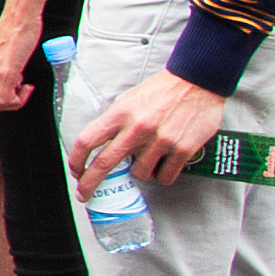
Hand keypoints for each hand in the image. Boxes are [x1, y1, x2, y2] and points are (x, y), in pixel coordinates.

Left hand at [0, 14, 43, 112]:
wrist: (20, 15)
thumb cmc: (16, 28)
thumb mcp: (1, 49)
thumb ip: (0, 63)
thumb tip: (12, 77)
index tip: (12, 86)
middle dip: (6, 103)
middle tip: (20, 91)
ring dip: (14, 102)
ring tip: (25, 88)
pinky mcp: (7, 72)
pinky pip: (9, 100)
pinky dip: (20, 99)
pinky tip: (28, 86)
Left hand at [74, 63, 225, 192]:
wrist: (198, 81)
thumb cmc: (163, 90)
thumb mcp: (130, 99)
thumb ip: (116, 121)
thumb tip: (102, 144)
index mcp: (121, 112)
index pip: (88, 140)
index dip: (77, 160)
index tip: (76, 171)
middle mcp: (137, 128)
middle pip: (104, 164)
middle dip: (90, 184)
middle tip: (85, 194)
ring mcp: (160, 140)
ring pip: (140, 174)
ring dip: (142, 173)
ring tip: (149, 160)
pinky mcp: (182, 149)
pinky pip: (165, 176)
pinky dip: (163, 175)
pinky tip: (165, 164)